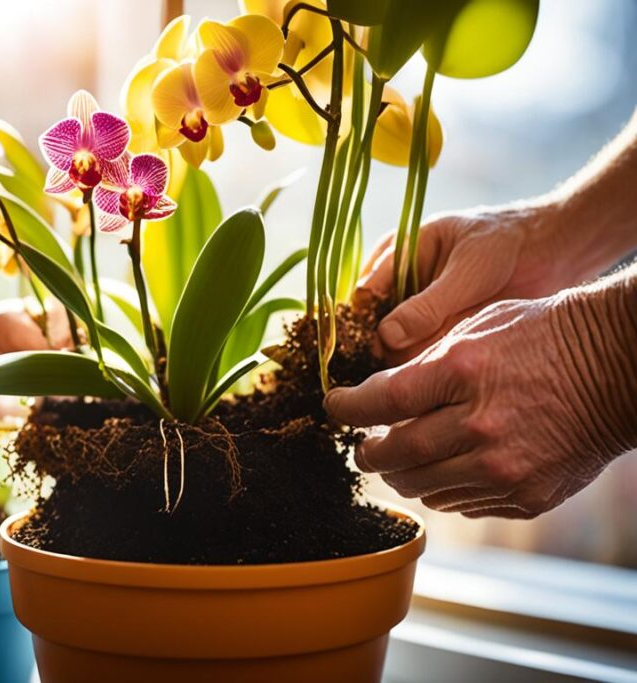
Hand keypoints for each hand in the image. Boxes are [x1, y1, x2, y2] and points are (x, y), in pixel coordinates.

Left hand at [325, 290, 635, 518]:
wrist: (615, 368)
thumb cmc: (539, 337)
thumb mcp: (473, 328)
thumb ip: (422, 365)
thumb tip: (375, 395)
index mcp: (461, 372)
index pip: (380, 403)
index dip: (347, 409)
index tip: (335, 408)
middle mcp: (478, 425)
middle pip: (393, 455)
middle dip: (368, 451)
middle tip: (364, 445)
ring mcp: (502, 467)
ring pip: (422, 486)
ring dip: (405, 473)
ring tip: (406, 455)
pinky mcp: (523, 496)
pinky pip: (460, 504)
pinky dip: (445, 487)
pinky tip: (451, 466)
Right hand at [358, 205, 578, 364]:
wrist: (552, 253)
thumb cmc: (505, 244)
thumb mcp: (468, 270)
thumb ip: (429, 305)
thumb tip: (385, 337)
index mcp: (395, 256)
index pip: (363, 297)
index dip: (359, 326)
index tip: (372, 354)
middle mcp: (398, 287)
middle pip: (372, 328)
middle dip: (382, 353)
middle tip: (396, 377)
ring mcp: (416, 313)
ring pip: (395, 348)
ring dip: (406, 365)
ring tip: (423, 381)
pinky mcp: (435, 335)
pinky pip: (419, 358)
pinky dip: (425, 371)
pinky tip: (437, 382)